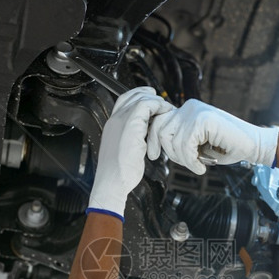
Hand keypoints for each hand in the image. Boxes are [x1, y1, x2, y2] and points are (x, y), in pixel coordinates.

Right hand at [88, 87, 172, 219]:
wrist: (112, 182)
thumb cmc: (119, 174)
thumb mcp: (125, 152)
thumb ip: (132, 140)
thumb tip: (144, 137)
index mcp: (111, 126)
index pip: (124, 100)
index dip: (139, 96)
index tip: (153, 99)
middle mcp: (114, 120)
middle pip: (132, 96)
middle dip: (150, 96)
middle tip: (164, 105)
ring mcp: (121, 121)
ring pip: (140, 98)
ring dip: (157, 102)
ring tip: (167, 110)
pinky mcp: (131, 124)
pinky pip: (147, 105)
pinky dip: (159, 106)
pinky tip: (166, 113)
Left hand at [147, 99, 278, 173]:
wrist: (252, 145)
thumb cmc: (226, 148)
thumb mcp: (196, 144)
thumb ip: (179, 140)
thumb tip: (156, 146)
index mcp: (186, 111)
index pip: (158, 122)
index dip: (152, 140)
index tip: (153, 156)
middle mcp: (189, 107)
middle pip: (160, 129)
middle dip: (168, 151)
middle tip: (186, 163)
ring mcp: (196, 111)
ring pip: (172, 140)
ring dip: (183, 159)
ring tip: (197, 165)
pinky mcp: (203, 119)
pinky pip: (185, 145)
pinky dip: (192, 161)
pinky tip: (202, 167)